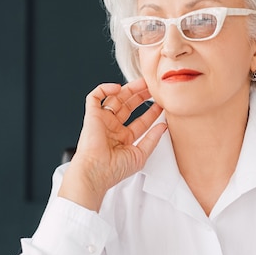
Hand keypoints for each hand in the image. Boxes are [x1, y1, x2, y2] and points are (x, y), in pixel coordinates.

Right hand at [59, 78, 166, 210]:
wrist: (96, 172)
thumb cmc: (114, 169)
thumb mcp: (140, 155)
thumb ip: (152, 139)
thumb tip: (163, 126)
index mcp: (123, 139)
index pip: (140, 121)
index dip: (151, 112)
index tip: (161, 104)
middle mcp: (112, 128)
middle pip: (128, 106)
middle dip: (141, 95)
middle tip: (152, 87)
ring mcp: (102, 120)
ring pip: (115, 98)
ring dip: (128, 89)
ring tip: (142, 82)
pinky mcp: (91, 115)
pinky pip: (95, 96)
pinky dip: (104, 89)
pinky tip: (117, 87)